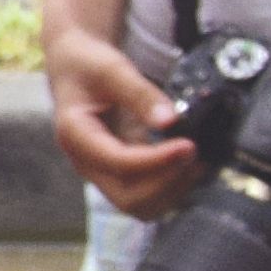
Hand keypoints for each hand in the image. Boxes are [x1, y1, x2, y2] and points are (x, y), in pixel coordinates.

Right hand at [43, 24, 200, 215]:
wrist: (74, 67)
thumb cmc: (87, 66)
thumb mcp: (111, 69)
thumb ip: (140, 93)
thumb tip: (170, 121)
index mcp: (75, 135)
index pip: (118, 163)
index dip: (157, 161)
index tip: (188, 146)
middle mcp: (86, 162)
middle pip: (128, 198)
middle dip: (166, 182)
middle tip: (193, 153)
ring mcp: (103, 171)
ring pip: (140, 204)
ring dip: (171, 189)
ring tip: (196, 161)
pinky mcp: (120, 172)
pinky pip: (147, 194)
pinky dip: (171, 186)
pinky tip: (188, 162)